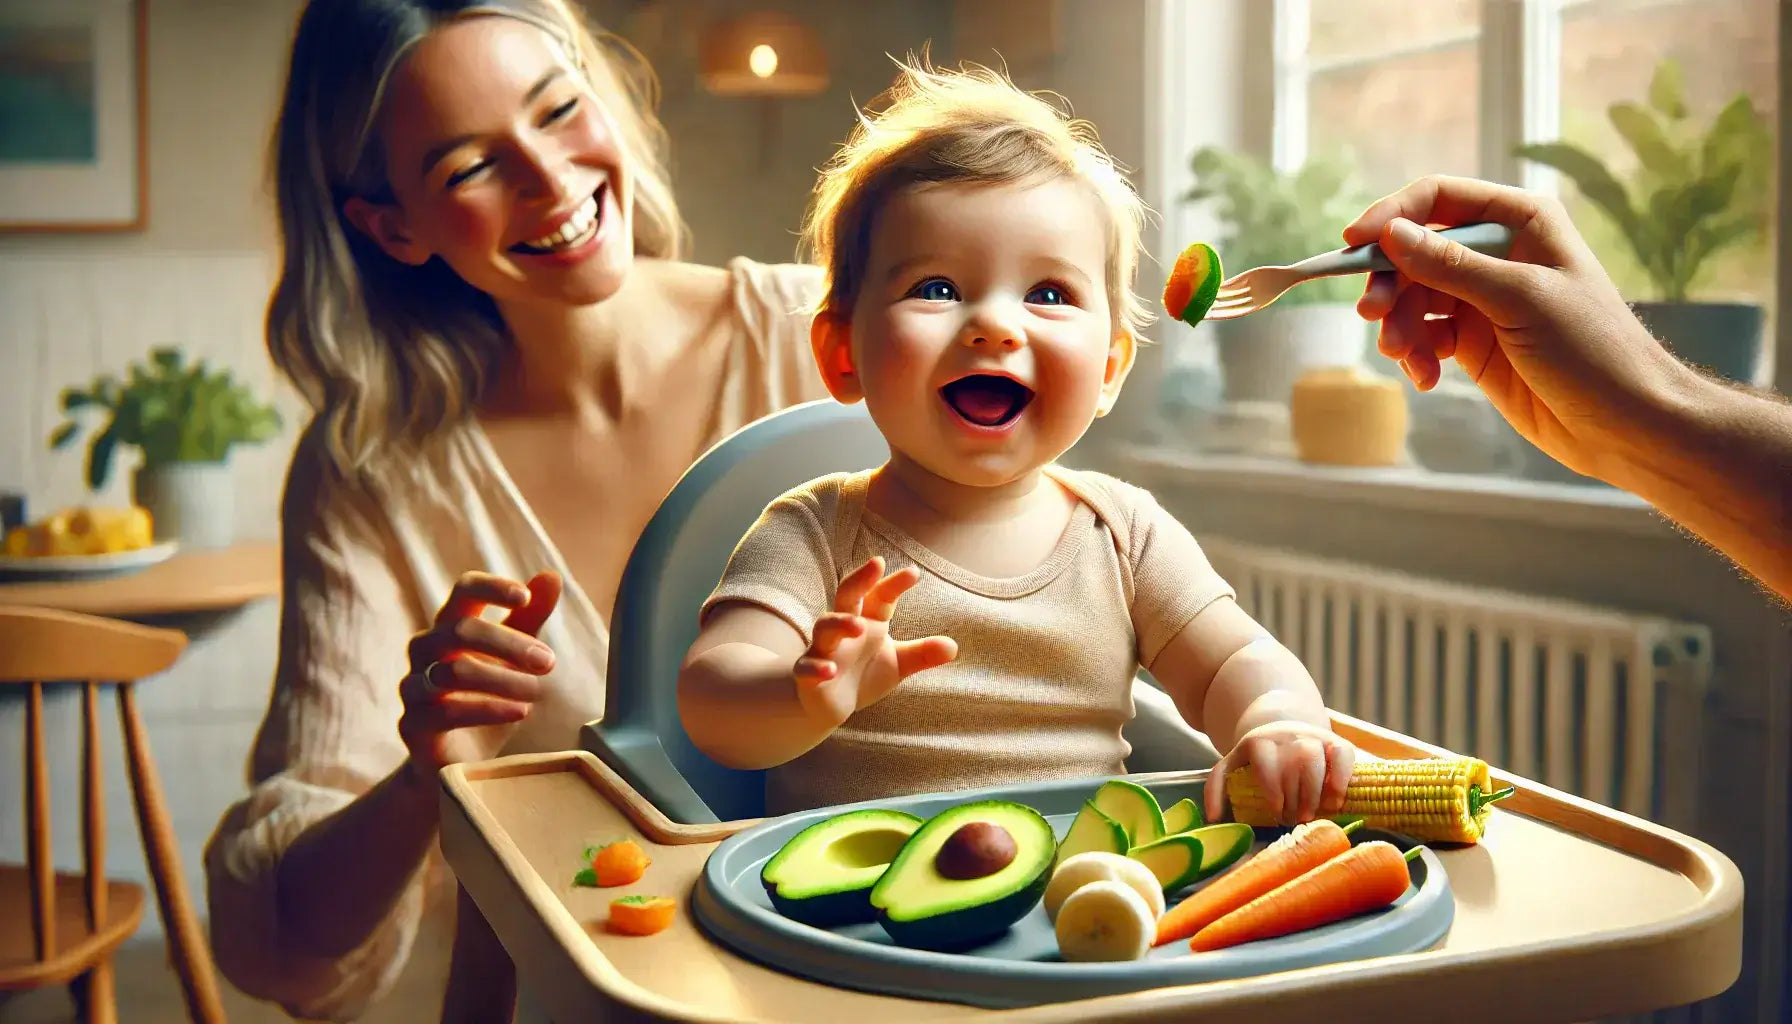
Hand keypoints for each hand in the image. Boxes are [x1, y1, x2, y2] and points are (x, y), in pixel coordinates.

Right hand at [398, 570, 561, 779]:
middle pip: (460, 630)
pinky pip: (447, 711)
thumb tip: (551, 576)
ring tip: (536, 692)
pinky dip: (488, 709)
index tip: (525, 597)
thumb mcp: (513, 658)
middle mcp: (425, 650)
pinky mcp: (412, 724)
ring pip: (454, 671)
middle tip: (548, 663)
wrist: (456, 761)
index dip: (491, 588)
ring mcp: (414, 686)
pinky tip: (519, 712)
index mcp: (449, 627)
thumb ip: (529, 619)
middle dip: (509, 644)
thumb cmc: (486, 699)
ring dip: (502, 680)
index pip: (464, 591)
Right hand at [793, 556, 955, 727]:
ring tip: (859, 627)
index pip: (880, 596)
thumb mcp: (898, 664)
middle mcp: (844, 629)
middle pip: (847, 596)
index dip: (894, 584)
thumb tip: (953, 647)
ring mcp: (823, 650)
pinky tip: (829, 671)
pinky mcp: (808, 675)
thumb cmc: (863, 674)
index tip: (914, 573)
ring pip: (825, 628)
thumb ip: (922, 654)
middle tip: (875, 563)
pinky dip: (815, 667)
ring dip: (840, 624)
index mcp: (867, 621)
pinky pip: (806, 667)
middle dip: (860, 580)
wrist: (828, 705)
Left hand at [1205, 719, 1354, 825]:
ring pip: (1315, 760)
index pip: (1266, 763)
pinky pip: (1342, 754)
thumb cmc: (1256, 759)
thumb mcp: (1231, 765)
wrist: (1283, 728)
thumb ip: (1216, 787)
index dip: (1272, 789)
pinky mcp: (1336, 742)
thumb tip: (1212, 817)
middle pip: (1292, 766)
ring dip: (1315, 792)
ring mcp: (1312, 737)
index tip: (1275, 811)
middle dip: (1295, 798)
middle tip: (1294, 819)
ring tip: (1313, 814)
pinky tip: (1336, 800)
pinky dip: (1341, 778)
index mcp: (1258, 742)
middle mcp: (1287, 737)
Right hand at [1344, 174, 1693, 482]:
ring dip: (1400, 326)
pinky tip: (1426, 377)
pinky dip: (1415, 355)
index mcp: (1521, 222)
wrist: (1626, 424)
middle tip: (1373, 317)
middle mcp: (1498, 253)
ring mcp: (1483, 299)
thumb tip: (1391, 234)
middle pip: (1414, 251)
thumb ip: (1452, 266)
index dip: (1392, 216)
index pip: (1438, 199)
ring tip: (1405, 358)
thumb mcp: (1521, 299)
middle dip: (1390, 283)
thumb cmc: (1593, 350)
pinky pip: (1424, 336)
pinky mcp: (1474, 343)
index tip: (1353, 243)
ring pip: (1413, 298)